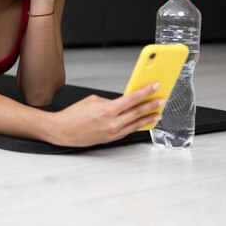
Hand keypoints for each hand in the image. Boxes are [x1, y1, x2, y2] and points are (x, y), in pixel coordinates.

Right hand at [43, 83, 164, 146]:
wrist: (63, 131)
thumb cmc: (74, 114)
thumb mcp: (92, 100)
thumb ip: (110, 101)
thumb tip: (122, 102)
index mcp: (108, 109)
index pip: (132, 99)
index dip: (146, 92)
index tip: (155, 86)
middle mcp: (113, 122)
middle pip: (138, 112)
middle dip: (152, 104)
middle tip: (162, 99)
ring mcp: (113, 132)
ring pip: (136, 123)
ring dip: (149, 117)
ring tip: (159, 113)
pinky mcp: (111, 138)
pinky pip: (129, 130)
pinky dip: (138, 125)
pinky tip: (144, 122)